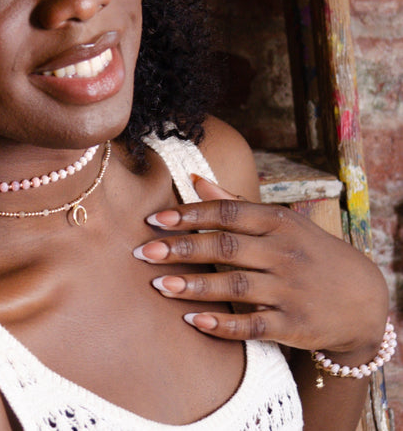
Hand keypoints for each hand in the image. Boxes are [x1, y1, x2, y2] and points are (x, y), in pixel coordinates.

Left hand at [133, 176, 388, 357]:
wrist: (362, 297)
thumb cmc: (307, 250)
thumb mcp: (280, 221)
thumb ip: (236, 202)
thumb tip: (194, 179)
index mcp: (278, 221)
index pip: (228, 212)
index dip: (189, 215)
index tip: (154, 220)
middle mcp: (284, 252)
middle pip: (225, 247)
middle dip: (181, 248)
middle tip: (143, 252)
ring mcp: (290, 289)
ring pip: (234, 286)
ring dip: (194, 285)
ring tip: (158, 285)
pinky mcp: (294, 325)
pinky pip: (253, 325)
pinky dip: (223, 324)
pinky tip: (193, 320)